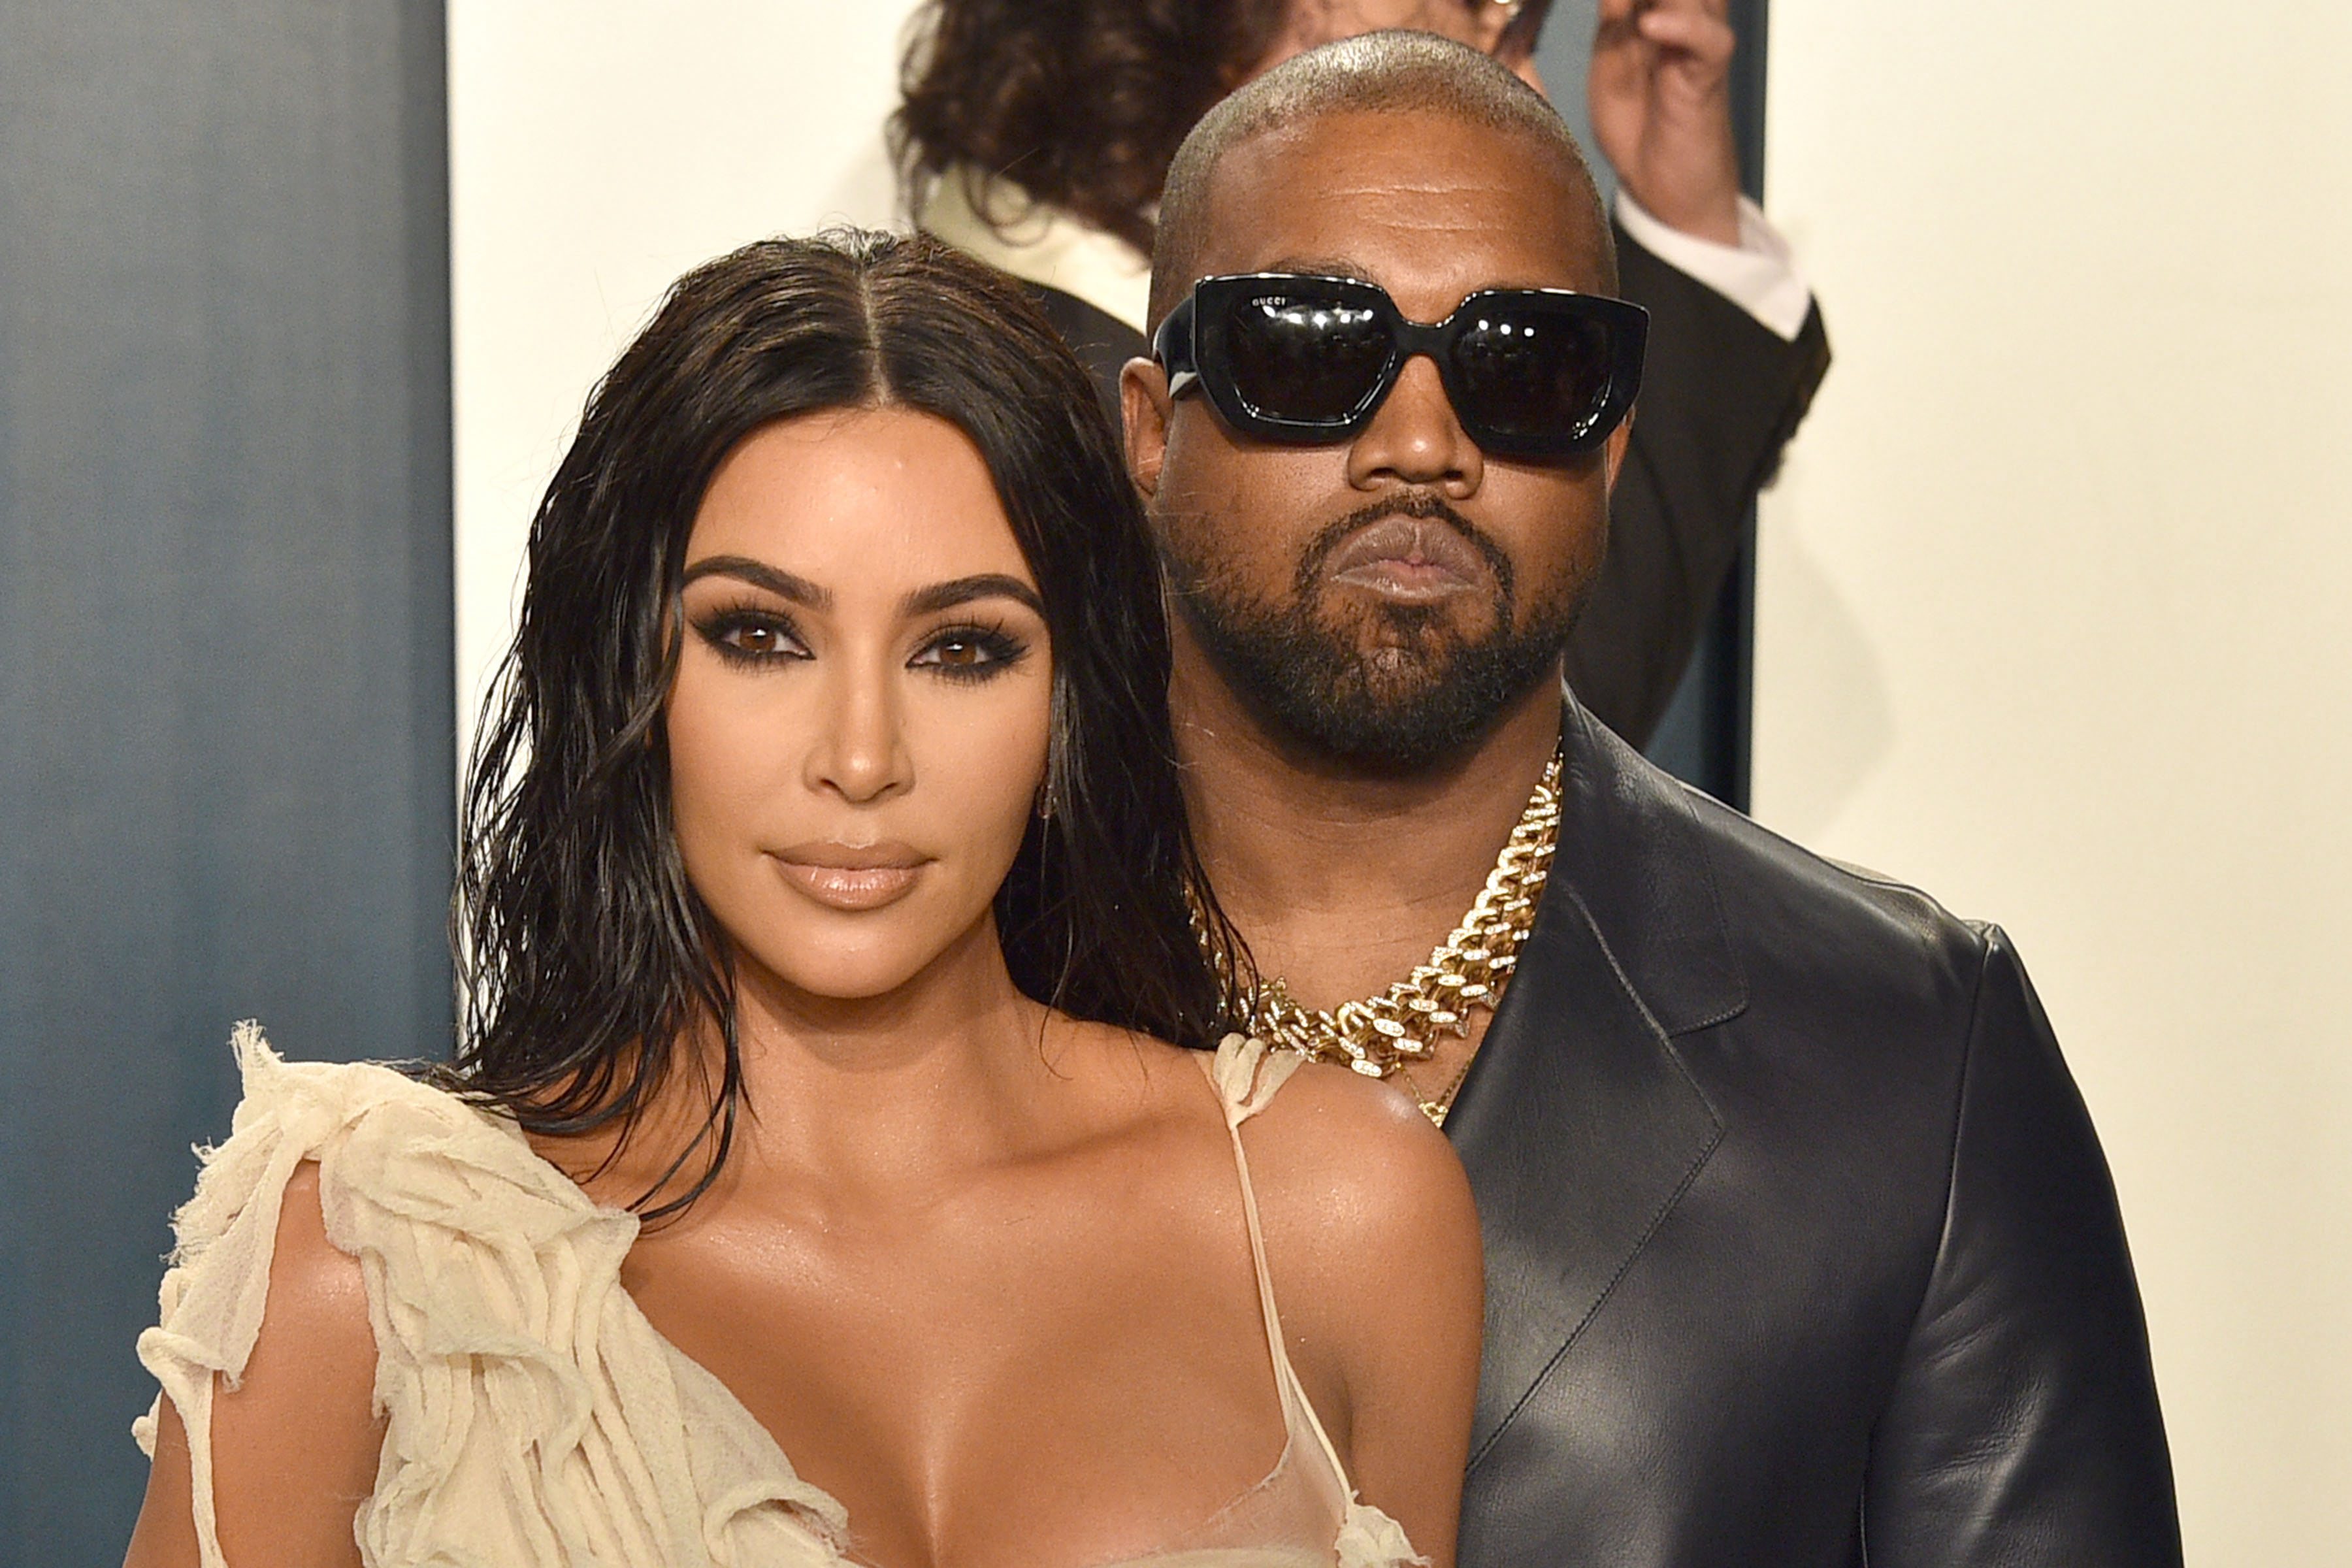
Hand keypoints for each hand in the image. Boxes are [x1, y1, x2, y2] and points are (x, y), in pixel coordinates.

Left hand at [1588, 0, 1742, 244]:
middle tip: (1613, 4)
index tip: (1606, 5)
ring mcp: (1698, 43)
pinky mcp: (1709, 74)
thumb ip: (1613, 20)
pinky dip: (1682, 27)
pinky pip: (1709, 40)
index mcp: (1659, 7)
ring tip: (1619, 4)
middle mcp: (1684, 17)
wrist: (1660, 182)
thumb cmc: (1637, 121)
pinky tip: (1649, 26)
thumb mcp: (1610, 60)